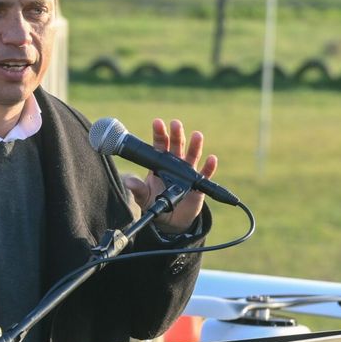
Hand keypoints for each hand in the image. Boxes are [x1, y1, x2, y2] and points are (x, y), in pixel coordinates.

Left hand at [122, 118, 217, 233]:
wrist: (170, 219)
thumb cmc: (155, 202)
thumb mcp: (144, 197)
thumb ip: (138, 189)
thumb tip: (129, 182)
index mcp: (160, 164)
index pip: (160, 145)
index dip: (159, 133)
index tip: (158, 122)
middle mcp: (175, 164)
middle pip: (177, 145)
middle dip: (176, 134)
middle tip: (176, 124)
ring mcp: (188, 172)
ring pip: (192, 156)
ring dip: (195, 145)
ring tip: (197, 135)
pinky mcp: (199, 184)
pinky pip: (205, 174)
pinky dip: (209, 166)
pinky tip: (212, 159)